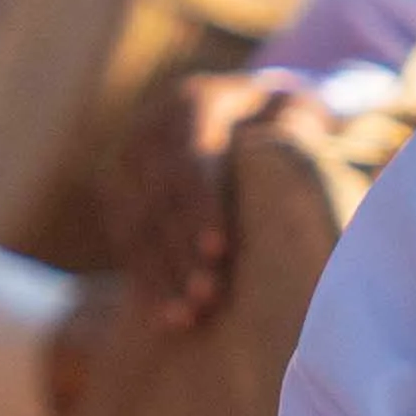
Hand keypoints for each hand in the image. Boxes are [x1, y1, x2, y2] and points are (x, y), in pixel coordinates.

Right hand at [115, 73, 306, 331]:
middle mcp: (149, 126)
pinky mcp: (117, 195)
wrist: (246, 116)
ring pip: (135, 223)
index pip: (188, 155)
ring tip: (189, 317)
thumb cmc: (286, 120)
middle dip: (181, 250)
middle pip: (158, 196)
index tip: (219, 250)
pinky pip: (125, 242)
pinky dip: (147, 280)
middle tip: (208, 297)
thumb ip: (297, 124)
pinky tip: (165, 317)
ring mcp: (125, 160)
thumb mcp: (298, 111)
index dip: (200, 204)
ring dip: (161, 274)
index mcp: (192, 99)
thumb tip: (294, 139)